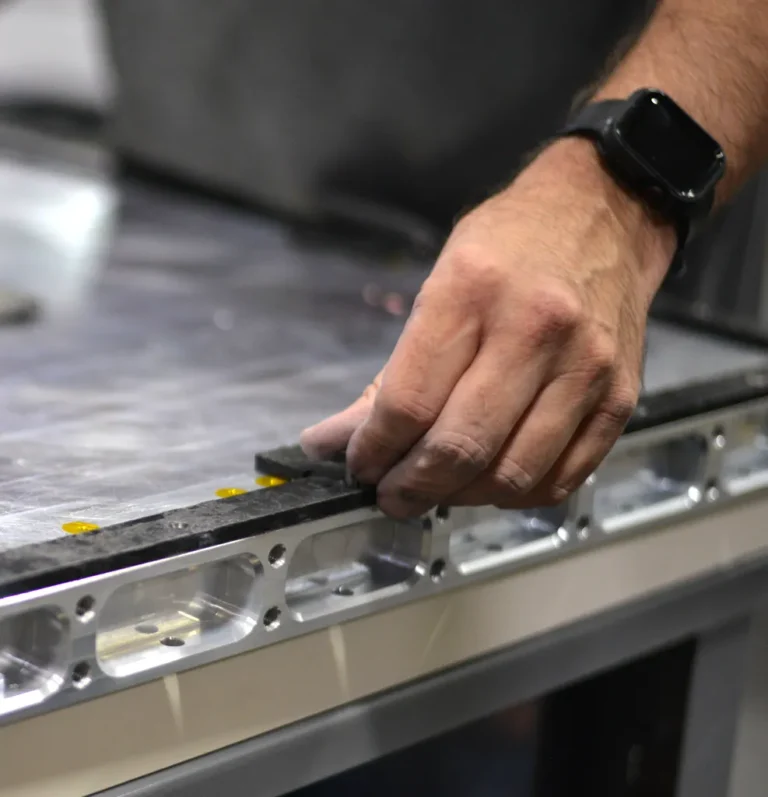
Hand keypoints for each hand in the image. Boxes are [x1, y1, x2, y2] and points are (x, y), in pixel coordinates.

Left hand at [301, 139, 675, 517]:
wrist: (606, 216)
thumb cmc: (510, 247)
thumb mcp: (437, 285)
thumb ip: (389, 374)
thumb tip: (334, 441)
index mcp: (472, 290)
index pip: (410, 401)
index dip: (373, 449)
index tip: (359, 465)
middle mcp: (536, 329)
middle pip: (461, 446)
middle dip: (410, 487)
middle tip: (390, 495)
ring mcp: (586, 368)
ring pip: (511, 475)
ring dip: (460, 498)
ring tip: (436, 488)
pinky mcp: (620, 398)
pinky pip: (561, 479)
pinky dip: (513, 495)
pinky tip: (488, 480)